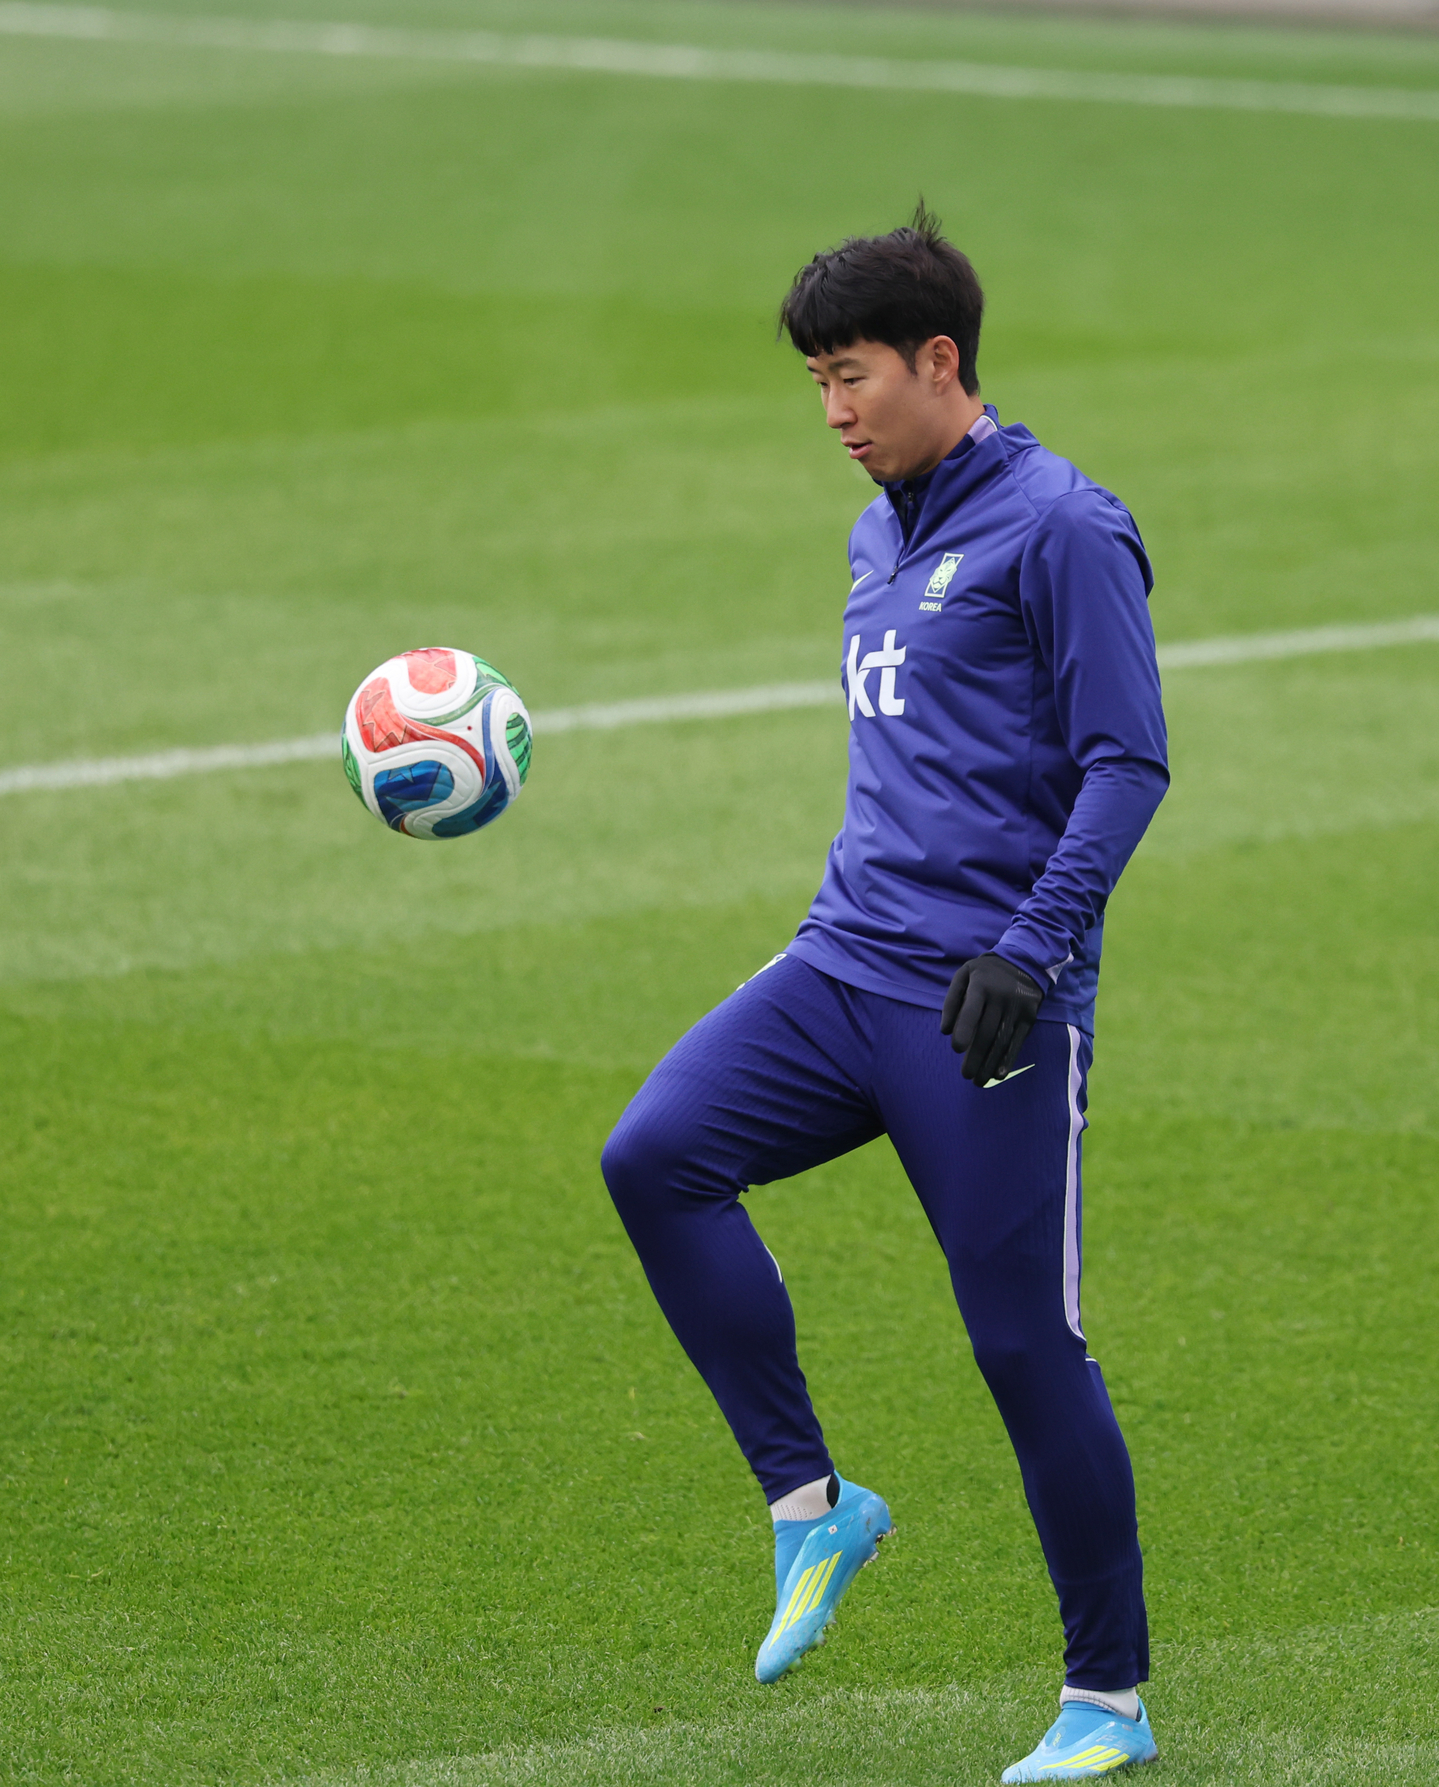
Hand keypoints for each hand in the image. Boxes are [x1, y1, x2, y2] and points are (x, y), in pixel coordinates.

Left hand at [940, 953, 1044, 1084]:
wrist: (1024, 962)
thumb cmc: (986, 973)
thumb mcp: (964, 975)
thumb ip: (951, 1001)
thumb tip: (945, 1031)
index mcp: (981, 986)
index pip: (971, 1011)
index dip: (964, 1031)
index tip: (956, 1049)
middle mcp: (1000, 998)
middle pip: (987, 1032)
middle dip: (976, 1057)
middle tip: (965, 1075)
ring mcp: (1017, 1008)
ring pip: (1002, 1040)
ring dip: (990, 1063)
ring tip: (979, 1081)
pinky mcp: (1029, 1017)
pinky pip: (1018, 1041)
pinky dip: (1008, 1059)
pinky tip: (999, 1074)